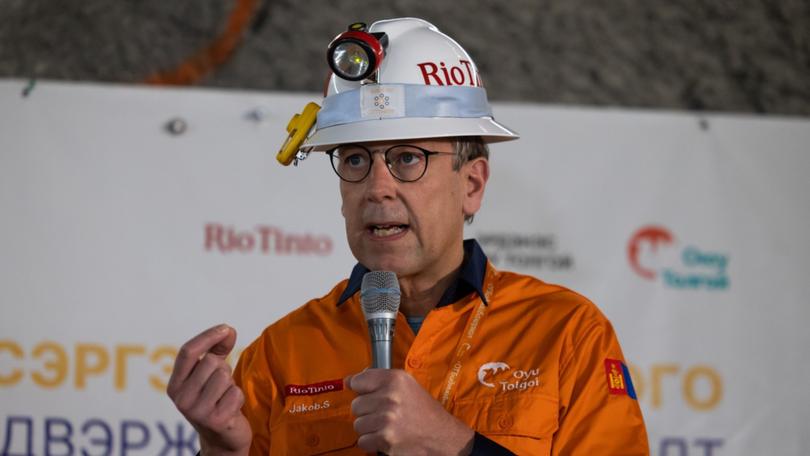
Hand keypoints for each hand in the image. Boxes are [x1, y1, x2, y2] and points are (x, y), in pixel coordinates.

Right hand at [167, 324, 251, 455]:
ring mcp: (196, 411)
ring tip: (224, 398)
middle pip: (211, 362)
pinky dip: (238, 398)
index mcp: (175, 385)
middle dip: (223, 368)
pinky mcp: (215, 421)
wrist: (222, 438)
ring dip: (231, 385)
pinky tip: (231, 409)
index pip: (187, 352)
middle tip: (220, 386)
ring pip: (224, 376)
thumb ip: (218, 350)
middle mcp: (181, 398)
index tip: (226, 328)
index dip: (208, 336)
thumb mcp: (211, 374)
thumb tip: (228, 330)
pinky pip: (236, 393)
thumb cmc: (216, 399)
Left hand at [346, 369, 473, 454]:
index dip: (358, 389)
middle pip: (356, 405)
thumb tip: (351, 380)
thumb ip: (382, 380)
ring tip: (387, 427)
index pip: (358, 381)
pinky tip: (387, 438)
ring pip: (358, 425)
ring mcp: (387, 418)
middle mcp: (390, 396)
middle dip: (367, 412)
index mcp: (395, 379)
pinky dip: (373, 443)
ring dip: (370, 429)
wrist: (442, 437)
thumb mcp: (408, 386)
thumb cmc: (424, 412)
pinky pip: (363, 441)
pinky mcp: (386, 439)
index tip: (362, 393)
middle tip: (384, 415)